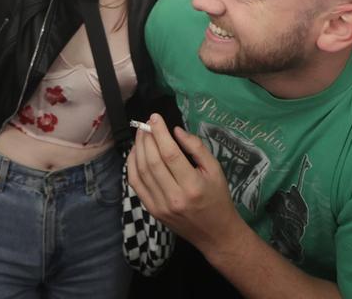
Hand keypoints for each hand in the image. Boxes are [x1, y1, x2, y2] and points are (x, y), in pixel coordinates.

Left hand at [126, 114, 243, 252]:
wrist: (215, 233)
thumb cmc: (218, 198)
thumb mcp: (216, 170)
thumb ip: (196, 148)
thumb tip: (175, 130)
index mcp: (192, 185)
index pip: (169, 154)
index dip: (160, 133)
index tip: (155, 117)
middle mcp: (173, 197)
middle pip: (152, 161)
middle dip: (146, 138)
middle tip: (146, 124)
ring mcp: (160, 206)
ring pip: (141, 172)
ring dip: (137, 149)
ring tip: (141, 135)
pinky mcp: (152, 210)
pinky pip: (136, 185)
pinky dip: (132, 166)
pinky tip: (135, 153)